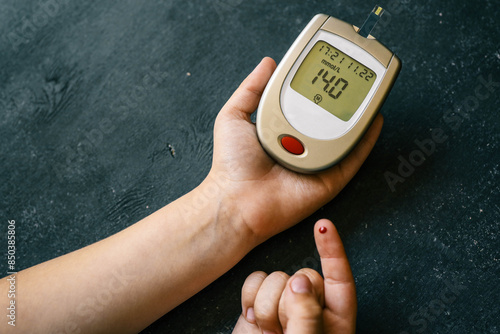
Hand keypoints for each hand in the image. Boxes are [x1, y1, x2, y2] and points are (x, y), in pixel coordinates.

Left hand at [206, 57, 383, 243]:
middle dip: (339, 99)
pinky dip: (365, 140)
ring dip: (356, 115)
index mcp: (281, 130)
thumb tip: (269, 63)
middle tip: (352, 77)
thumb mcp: (235, 116)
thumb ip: (251, 89)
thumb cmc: (232, 164)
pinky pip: (352, 158)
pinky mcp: (330, 179)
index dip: (313, 86)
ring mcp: (317, 162)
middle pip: (326, 118)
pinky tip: (373, 119)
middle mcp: (301, 144)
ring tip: (367, 91)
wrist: (238, 200)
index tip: (324, 68)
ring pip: (342, 136)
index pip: (302, 103)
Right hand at [232, 219, 356, 333]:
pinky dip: (250, 297)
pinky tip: (253, 320)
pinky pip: (255, 280)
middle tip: (280, 329)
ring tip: (267, 331)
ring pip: (276, 276)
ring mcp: (283, 306)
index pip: (340, 279)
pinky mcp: (258, 305)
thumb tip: (301, 280)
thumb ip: (306, 317)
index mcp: (335, 321)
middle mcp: (310, 309)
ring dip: (266, 304)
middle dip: (287, 299)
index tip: (323, 225)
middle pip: (303, 275)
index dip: (333, 251)